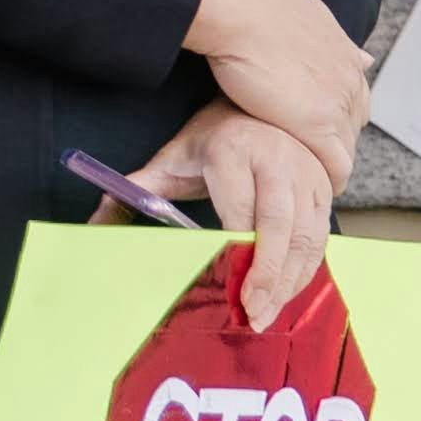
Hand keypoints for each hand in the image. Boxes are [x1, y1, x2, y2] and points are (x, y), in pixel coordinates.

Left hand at [129, 105, 337, 326]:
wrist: (256, 105)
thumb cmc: (211, 140)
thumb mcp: (171, 161)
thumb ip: (136, 192)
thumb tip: (96, 226)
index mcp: (233, 150)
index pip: (239, 210)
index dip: (238, 252)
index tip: (230, 290)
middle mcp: (276, 158)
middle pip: (279, 225)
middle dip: (269, 275)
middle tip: (253, 315)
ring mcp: (306, 172)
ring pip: (306, 234)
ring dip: (290, 279)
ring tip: (269, 314)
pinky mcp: (325, 186)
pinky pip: (320, 234)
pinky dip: (306, 268)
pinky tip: (287, 293)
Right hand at [185, 0, 364, 185]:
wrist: (242, 12)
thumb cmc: (257, 7)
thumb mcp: (306, 14)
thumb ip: (329, 38)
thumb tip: (358, 54)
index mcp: (345, 55)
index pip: (356, 97)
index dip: (337, 115)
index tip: (317, 129)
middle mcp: (349, 79)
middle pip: (354, 124)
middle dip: (336, 140)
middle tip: (311, 157)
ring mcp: (338, 104)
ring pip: (346, 148)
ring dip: (330, 163)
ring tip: (310, 179)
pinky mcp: (319, 127)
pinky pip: (336, 166)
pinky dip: (328, 180)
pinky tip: (313, 189)